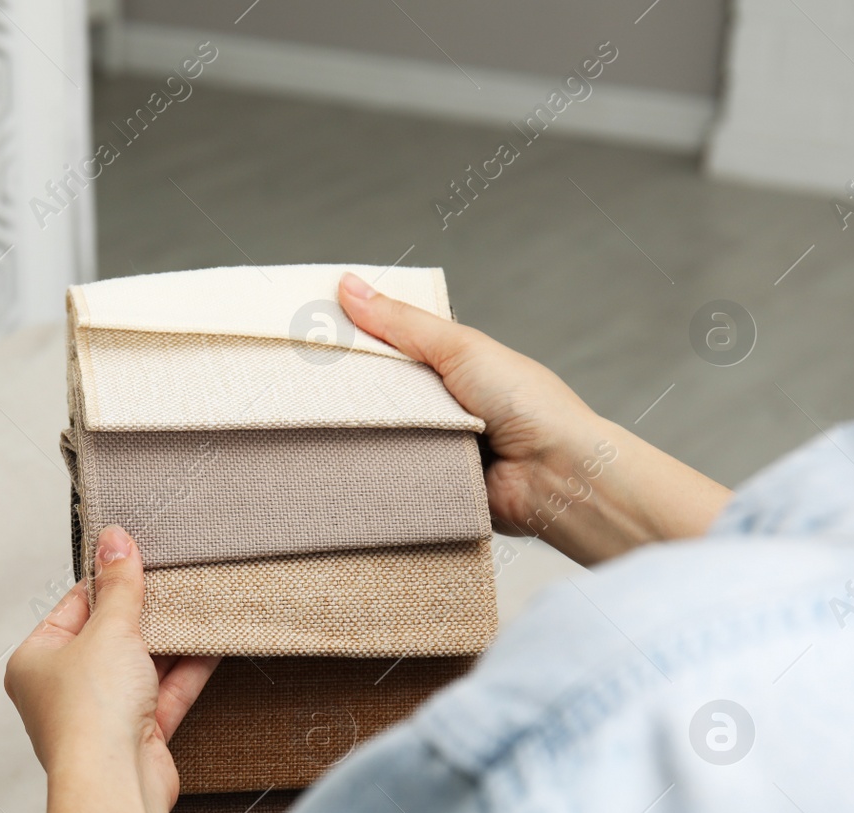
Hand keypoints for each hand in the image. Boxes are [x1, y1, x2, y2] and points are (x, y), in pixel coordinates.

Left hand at [5, 524, 218, 812]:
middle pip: (108, 637)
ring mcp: (100, 715)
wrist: (114, 786)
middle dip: (142, 613)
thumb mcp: (108, 630)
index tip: (134, 557)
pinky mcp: (137, 737)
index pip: (72, 607)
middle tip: (171, 579)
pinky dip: (186, 671)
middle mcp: (62, 690)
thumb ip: (119, 586)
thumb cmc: (89, 715)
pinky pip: (164, 694)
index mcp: (35, 661)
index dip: (105, 582)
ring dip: (169, 641)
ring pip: (140, 667)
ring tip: (197, 605)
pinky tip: (210, 643)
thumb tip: (114, 539)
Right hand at [338, 272, 730, 564]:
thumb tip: (349, 286)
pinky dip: (372, 470)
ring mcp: (432, 446)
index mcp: (450, 366)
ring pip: (375, 435)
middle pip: (375, 393)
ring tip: (316, 421)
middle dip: (347, 390)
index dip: (351, 340)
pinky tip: (344, 462)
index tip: (308, 332)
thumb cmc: (527, 405)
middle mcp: (439, 405)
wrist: (555, 476)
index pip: (388, 347)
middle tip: (299, 381)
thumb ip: (402, 322)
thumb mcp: (459, 348)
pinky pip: (385, 475)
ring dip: (360, 432)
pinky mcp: (426, 485)